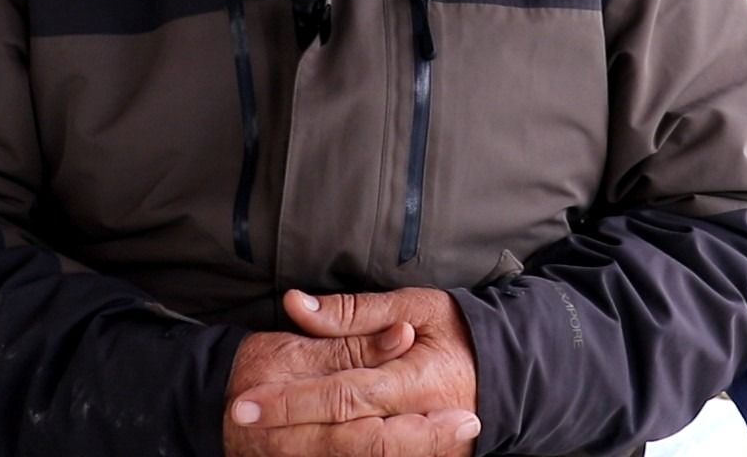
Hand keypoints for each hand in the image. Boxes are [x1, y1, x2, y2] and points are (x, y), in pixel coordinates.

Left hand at [227, 288, 480, 456]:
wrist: (506, 372)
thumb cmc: (459, 331)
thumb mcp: (417, 306)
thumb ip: (355, 311)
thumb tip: (297, 305)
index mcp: (416, 380)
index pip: (343, 395)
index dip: (292, 401)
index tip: (247, 399)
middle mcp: (416, 421)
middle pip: (340, 436)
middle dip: (286, 428)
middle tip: (240, 417)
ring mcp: (419, 451)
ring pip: (353, 455)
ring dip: (301, 447)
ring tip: (255, 437)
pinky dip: (333, 453)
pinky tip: (295, 445)